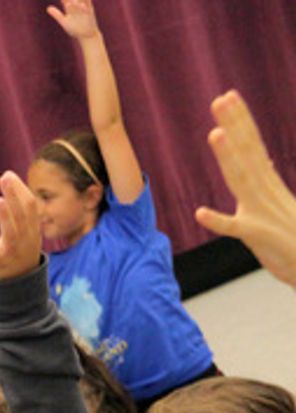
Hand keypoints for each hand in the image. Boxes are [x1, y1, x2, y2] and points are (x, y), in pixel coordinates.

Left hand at [0, 172, 42, 280]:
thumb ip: (18, 206)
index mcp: (32, 229)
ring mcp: (13, 252)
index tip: (8, 175)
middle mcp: (25, 239)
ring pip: (11, 233)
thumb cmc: (19, 249)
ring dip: (5, 217)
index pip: (30, 206)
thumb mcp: (25, 229)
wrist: (19, 283)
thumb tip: (9, 177)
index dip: (20, 190)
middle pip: (22, 215)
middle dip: (14, 196)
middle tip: (4, 178)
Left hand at [47, 0, 99, 39]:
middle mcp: (76, 5)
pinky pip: (88, 4)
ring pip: (80, 0)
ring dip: (76, 0)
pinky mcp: (90, 11)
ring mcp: (83, 7)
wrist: (86, 34)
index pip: (64, 0)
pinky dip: (86, 2)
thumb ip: (56, 14)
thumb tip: (48, 8)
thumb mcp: (64, 21)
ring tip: (71, 3)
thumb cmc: (74, 28)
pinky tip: (82, 4)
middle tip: (64, 1)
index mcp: (69, 7)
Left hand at [195, 90, 295, 287]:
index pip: (252, 146)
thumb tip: (262, 162)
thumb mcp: (275, 205)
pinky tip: (200, 213)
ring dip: (228, 157)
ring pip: (242, 179)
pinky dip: (219, 221)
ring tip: (215, 134)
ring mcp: (262, 212)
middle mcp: (265, 192)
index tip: (228, 97)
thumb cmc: (290, 239)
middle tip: (221, 99)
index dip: (240, 122)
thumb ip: (265, 185)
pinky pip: (236, 229)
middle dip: (234, 125)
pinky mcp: (259, 236)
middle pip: (248, 152)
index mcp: (267, 184)